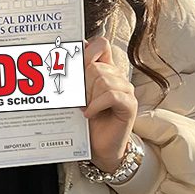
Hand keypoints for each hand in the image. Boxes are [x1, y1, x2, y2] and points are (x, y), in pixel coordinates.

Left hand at [84, 37, 136, 172]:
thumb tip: (64, 51)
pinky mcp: (130, 104)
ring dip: (88, 98)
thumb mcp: (76, 95)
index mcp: (105, 69)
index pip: (101, 44)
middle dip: (81, 85)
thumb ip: (74, 75)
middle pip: (95, 66)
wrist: (99, 149)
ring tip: (84, 109)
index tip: (74, 65)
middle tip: (77, 101)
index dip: (87, 50)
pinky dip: (96, 105)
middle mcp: (117, 76)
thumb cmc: (86, 121)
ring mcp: (126, 89)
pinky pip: (111, 95)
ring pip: (103, 80)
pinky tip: (89, 114)